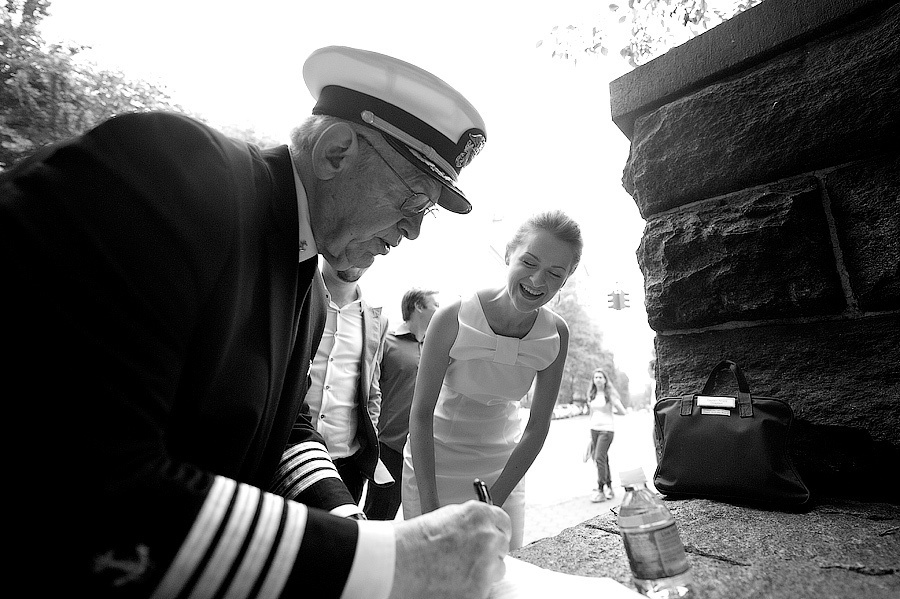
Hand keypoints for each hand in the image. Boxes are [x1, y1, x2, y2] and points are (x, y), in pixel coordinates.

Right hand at [389, 501, 510, 598]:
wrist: (394, 565)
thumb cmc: (409, 542)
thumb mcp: (442, 518)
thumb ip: (467, 522)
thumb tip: (476, 529)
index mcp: (478, 515)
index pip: (504, 522)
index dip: (494, 531)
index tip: (489, 538)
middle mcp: (487, 538)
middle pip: (501, 547)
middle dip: (488, 552)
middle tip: (467, 557)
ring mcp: (485, 566)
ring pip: (497, 571)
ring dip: (482, 572)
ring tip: (456, 572)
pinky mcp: (479, 592)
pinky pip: (485, 590)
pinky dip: (472, 589)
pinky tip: (452, 584)